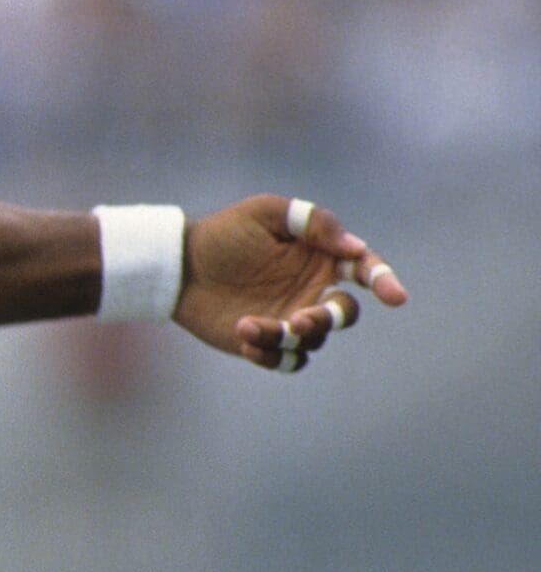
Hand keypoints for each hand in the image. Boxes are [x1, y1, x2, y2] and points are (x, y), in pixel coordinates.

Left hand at [175, 194, 408, 372]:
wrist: (179, 262)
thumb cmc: (224, 232)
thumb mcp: (265, 212)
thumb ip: (312, 222)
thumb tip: (353, 247)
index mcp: (321, 257)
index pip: (364, 269)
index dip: (384, 280)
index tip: (393, 296)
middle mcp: (313, 290)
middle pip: (343, 314)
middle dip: (327, 320)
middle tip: (298, 320)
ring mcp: (290, 317)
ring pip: (312, 340)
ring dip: (285, 337)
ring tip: (247, 325)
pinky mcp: (266, 339)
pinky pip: (286, 360)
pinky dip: (272, 355)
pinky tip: (245, 338)